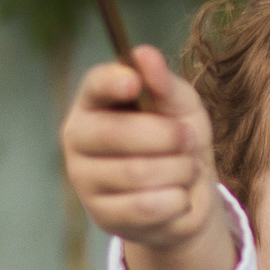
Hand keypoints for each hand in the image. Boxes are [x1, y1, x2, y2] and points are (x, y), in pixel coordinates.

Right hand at [61, 46, 232, 269]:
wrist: (186, 194)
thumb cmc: (177, 138)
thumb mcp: (180, 106)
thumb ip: (163, 82)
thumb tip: (144, 54)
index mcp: (94, 101)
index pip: (95, 85)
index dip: (112, 82)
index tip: (134, 83)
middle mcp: (78, 137)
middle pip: (119, 134)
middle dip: (169, 136)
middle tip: (190, 138)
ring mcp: (84, 179)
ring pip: (139, 173)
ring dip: (180, 170)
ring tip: (188, 168)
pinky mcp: (101, 215)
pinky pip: (146, 207)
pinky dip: (176, 200)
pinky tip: (178, 196)